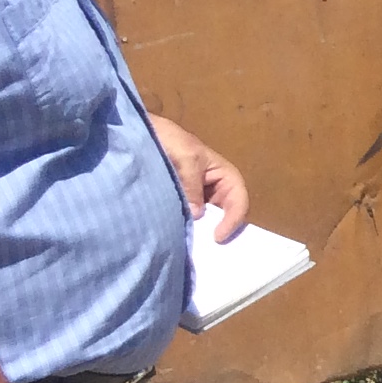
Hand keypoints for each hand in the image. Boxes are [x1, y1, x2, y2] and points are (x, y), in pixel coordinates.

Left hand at [148, 114, 248, 240]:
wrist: (142, 134)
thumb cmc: (171, 140)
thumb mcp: (185, 158)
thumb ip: (192, 186)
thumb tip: (196, 215)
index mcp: (224, 174)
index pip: (239, 200)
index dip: (233, 220)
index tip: (217, 237)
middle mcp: (215, 187)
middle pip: (227, 213)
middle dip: (220, 229)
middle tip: (208, 248)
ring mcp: (199, 195)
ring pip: (209, 217)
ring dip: (203, 229)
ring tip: (193, 245)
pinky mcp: (182, 200)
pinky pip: (191, 216)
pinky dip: (189, 226)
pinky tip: (180, 236)